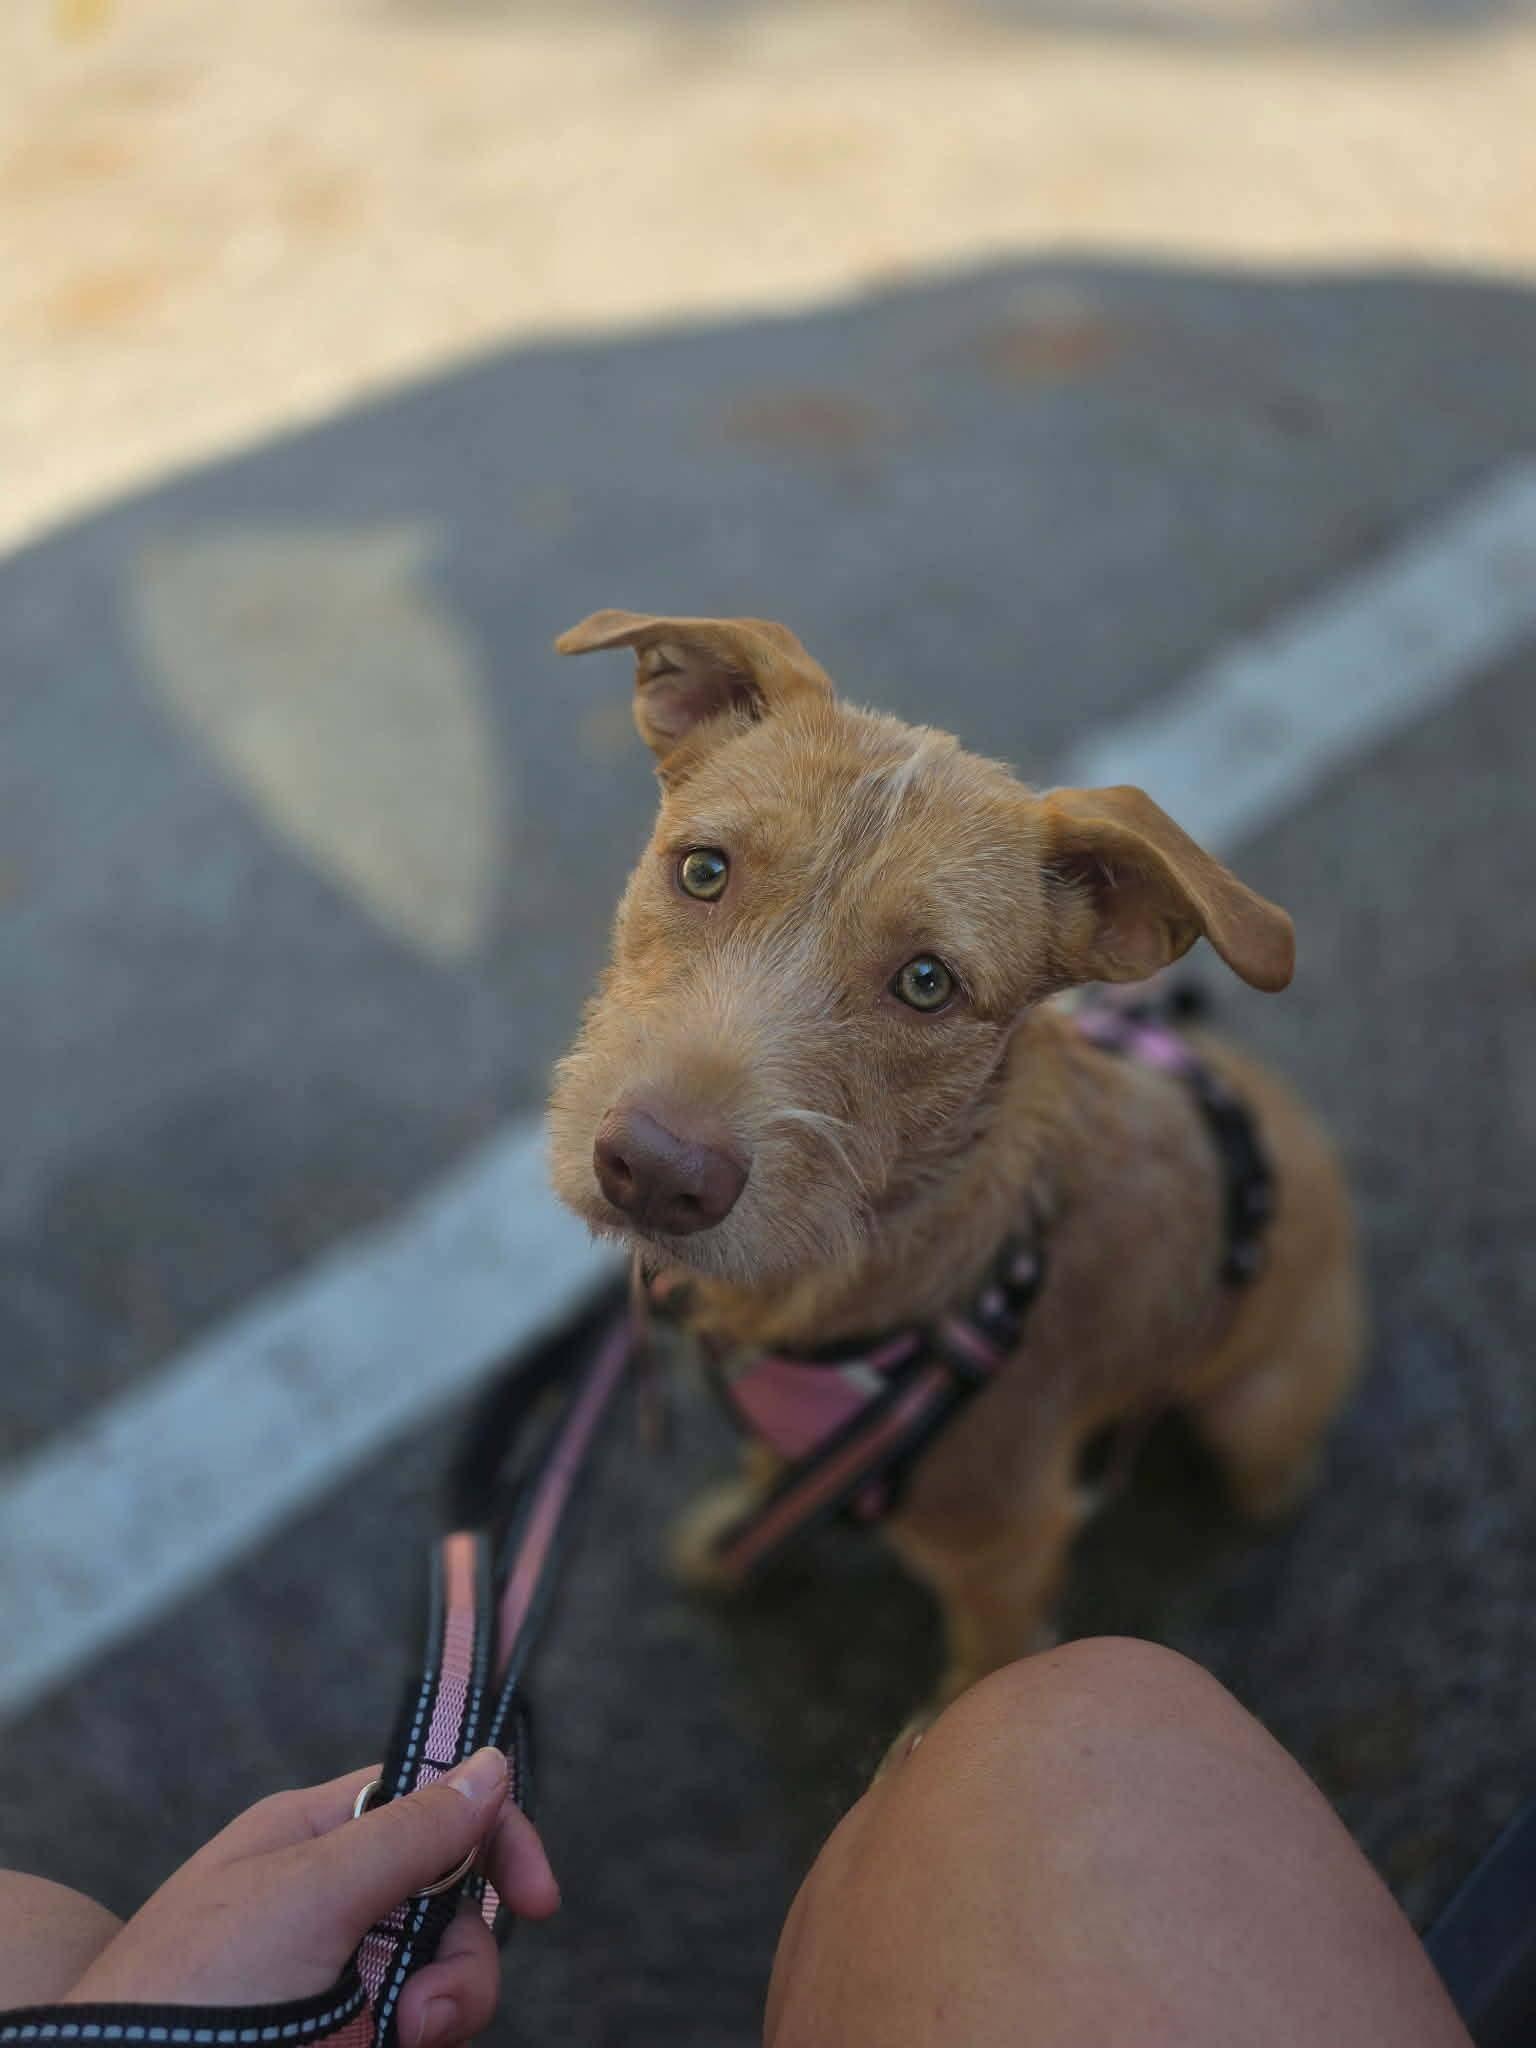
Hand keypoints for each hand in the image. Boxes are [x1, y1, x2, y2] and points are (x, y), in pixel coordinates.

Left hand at [62, 1748, 557, 2047]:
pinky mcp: (342, 2035)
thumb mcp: (309, 1893)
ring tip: (402, 2038)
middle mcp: (332, 1899)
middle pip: (450, 1901)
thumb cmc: (193, 1984)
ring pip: (441, 1973)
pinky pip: (416, 2024)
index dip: (494, 1840)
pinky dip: (419, 2038)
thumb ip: (410, 1832)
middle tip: (430, 2007)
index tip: (539, 1899)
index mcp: (315, 1835)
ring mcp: (335, 1976)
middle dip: (460, 1955)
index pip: (432, 1804)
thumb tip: (493, 1764)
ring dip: (441, 2007)